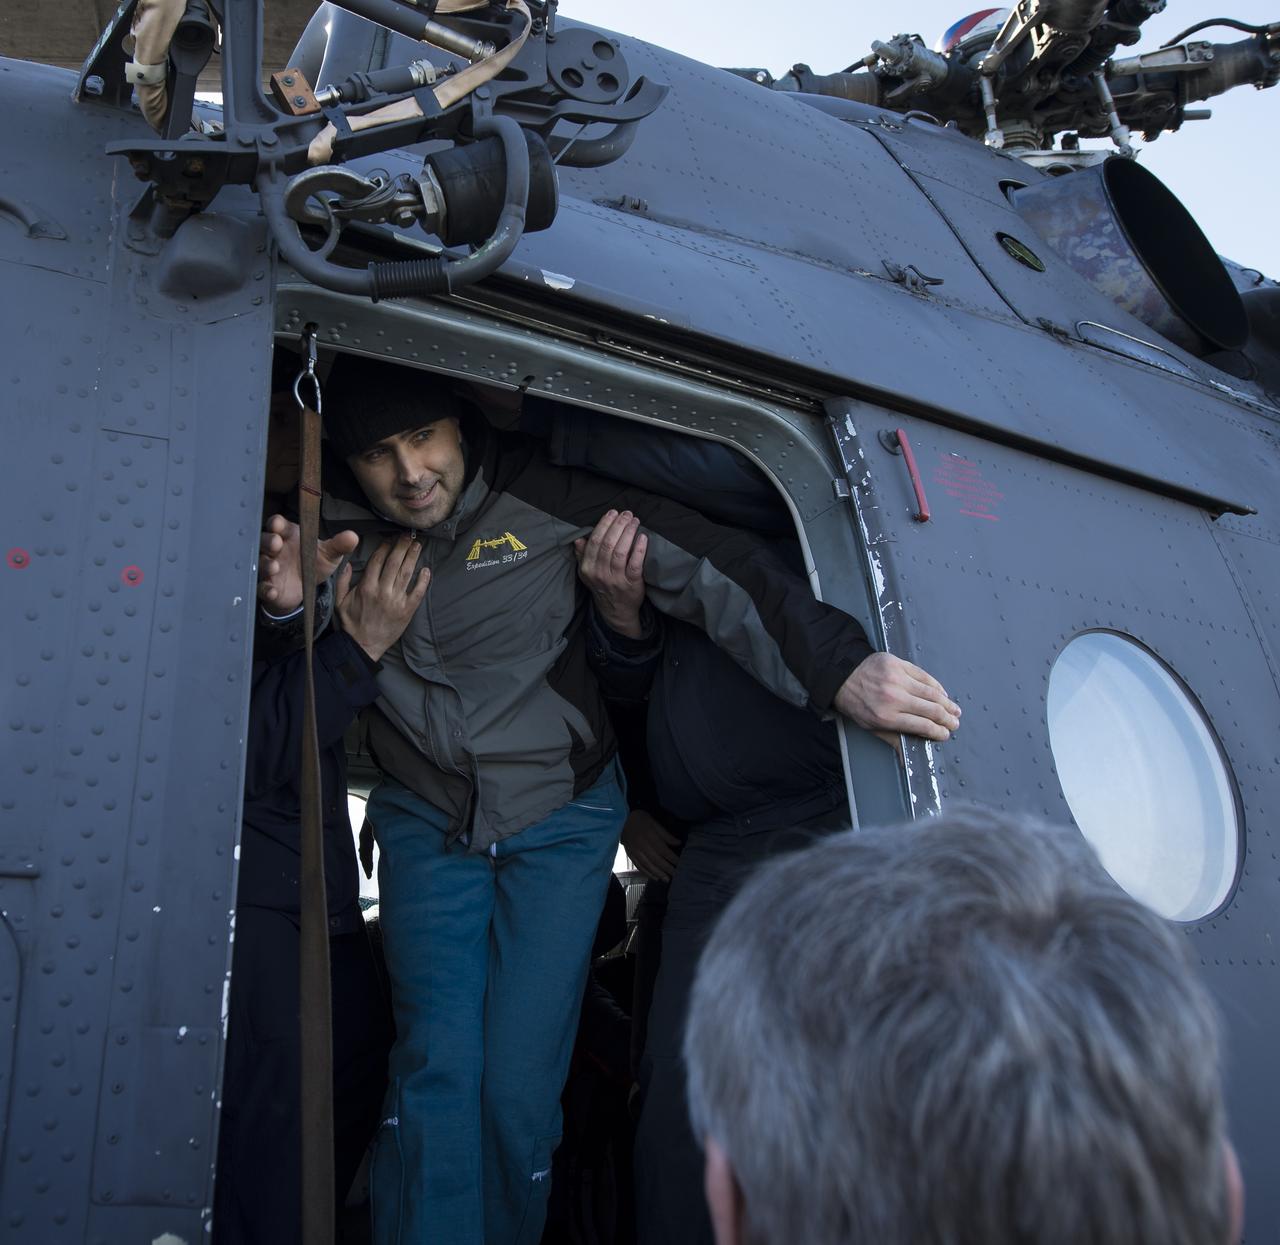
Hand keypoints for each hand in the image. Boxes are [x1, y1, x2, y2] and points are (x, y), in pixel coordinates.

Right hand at [258, 515, 358, 612]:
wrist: (307, 589)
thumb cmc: (314, 563)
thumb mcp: (329, 554)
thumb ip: (338, 545)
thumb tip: (353, 536)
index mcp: (288, 535)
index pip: (278, 525)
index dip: (276, 524)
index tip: (278, 525)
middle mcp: (274, 550)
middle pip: (265, 541)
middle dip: (268, 541)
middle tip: (276, 543)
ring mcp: (269, 568)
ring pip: (261, 563)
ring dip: (266, 564)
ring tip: (275, 567)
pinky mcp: (268, 586)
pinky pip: (262, 587)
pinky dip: (266, 589)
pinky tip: (272, 591)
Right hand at [334, 534, 430, 661]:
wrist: (364, 645)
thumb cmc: (352, 623)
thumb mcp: (340, 602)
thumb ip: (342, 582)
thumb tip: (346, 564)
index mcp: (366, 587)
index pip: (377, 560)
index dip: (385, 546)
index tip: (390, 538)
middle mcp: (382, 591)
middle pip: (394, 562)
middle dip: (401, 546)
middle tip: (408, 535)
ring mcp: (396, 601)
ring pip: (406, 573)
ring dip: (413, 557)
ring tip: (417, 545)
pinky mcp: (407, 611)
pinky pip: (418, 592)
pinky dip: (423, 581)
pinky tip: (426, 570)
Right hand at [574, 509, 648, 638]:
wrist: (616, 611)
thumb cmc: (603, 586)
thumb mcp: (588, 573)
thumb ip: (583, 556)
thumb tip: (579, 539)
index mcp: (588, 568)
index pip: (595, 541)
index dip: (604, 524)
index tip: (613, 512)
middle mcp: (600, 574)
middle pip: (608, 544)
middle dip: (618, 525)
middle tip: (627, 513)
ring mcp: (615, 579)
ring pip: (620, 552)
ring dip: (628, 533)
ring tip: (635, 521)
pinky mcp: (631, 584)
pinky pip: (635, 564)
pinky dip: (639, 549)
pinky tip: (643, 537)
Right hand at [621, 810, 681, 881]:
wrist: (621, 819)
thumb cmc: (640, 819)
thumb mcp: (654, 822)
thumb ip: (666, 834)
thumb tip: (678, 843)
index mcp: (650, 837)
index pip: (664, 850)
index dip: (672, 858)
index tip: (680, 863)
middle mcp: (643, 846)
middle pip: (656, 860)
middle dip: (667, 868)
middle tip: (675, 874)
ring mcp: (636, 852)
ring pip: (648, 865)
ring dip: (658, 873)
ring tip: (666, 879)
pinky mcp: (631, 855)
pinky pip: (639, 866)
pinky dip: (647, 873)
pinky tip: (654, 877)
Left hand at [833, 652, 960, 742]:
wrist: (842, 676)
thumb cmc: (856, 703)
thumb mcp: (870, 726)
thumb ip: (893, 740)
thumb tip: (906, 760)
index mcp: (887, 717)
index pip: (922, 726)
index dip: (938, 732)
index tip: (944, 734)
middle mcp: (894, 698)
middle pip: (932, 710)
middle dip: (947, 719)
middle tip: (954, 723)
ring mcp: (897, 679)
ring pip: (932, 693)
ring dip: (947, 703)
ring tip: (954, 710)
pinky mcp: (898, 664)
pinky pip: (924, 676)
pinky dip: (936, 686)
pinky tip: (942, 693)